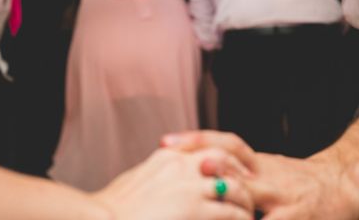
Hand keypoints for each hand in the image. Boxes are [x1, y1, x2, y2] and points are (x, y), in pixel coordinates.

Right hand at [92, 148, 253, 219]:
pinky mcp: (195, 208)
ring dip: (244, 201)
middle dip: (238, 174)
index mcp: (165, 158)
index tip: (229, 171)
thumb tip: (153, 181)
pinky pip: (231, 213)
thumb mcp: (132, 183)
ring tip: (248, 214)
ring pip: (233, 187)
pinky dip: (241, 219)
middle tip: (247, 191)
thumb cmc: (110, 210)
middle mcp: (180, 165)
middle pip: (224, 159)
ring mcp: (189, 185)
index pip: (203, 147)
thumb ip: (151, 177)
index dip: (222, 160)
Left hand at [162, 131, 358, 219]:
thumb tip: (190, 163)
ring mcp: (282, 203)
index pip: (226, 143)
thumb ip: (234, 165)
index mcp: (257, 163)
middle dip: (213, 171)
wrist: (342, 184)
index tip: (166, 143)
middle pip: (236, 170)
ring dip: (231, 211)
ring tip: (204, 211)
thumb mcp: (264, 166)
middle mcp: (267, 179)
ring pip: (249, 206)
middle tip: (187, 172)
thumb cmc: (294, 180)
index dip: (196, 140)